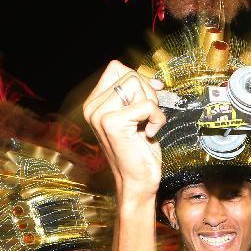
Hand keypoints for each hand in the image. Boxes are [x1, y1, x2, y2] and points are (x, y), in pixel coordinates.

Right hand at [82, 61, 165, 196]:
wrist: (137, 182)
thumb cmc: (139, 153)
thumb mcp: (137, 117)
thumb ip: (137, 95)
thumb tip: (155, 80)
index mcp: (95, 103)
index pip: (117, 68)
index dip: (140, 80)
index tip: (150, 99)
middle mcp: (93, 107)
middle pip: (129, 74)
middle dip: (148, 93)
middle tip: (147, 117)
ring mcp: (100, 114)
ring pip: (136, 85)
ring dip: (152, 105)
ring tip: (147, 125)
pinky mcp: (112, 123)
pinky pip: (146, 105)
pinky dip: (156, 118)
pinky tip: (149, 134)